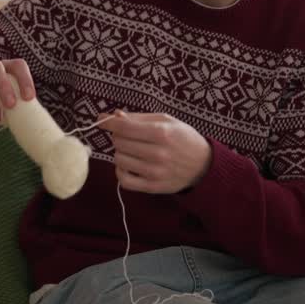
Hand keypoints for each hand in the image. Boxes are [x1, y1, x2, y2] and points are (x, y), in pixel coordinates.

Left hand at [97, 112, 211, 193]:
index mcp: (161, 133)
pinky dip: (121, 172)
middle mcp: (158, 153)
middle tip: (130, 137)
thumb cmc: (183, 138)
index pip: (123, 127)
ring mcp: (155, 172)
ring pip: (119, 160)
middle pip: (119, 142)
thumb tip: (113, 116)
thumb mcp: (166, 121)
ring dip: (121, 153)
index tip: (100, 120)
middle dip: (119, 137)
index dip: (108, 122)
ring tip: (133, 151)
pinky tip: (129, 166)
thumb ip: (139, 118)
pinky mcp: (153, 187)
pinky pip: (124, 180)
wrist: (204, 165)